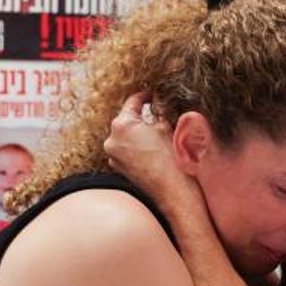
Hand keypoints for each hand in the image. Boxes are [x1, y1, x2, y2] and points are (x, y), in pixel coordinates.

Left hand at [103, 92, 210, 236]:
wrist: (173, 191)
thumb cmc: (173, 159)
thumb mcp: (167, 127)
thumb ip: (159, 111)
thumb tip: (157, 103)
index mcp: (122, 125)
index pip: (133, 102)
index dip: (145, 96)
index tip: (153, 94)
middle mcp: (112, 140)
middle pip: (127, 120)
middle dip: (142, 117)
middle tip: (158, 113)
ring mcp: (113, 156)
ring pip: (126, 136)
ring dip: (139, 132)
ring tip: (158, 134)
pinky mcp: (118, 168)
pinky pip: (126, 150)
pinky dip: (137, 146)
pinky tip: (153, 149)